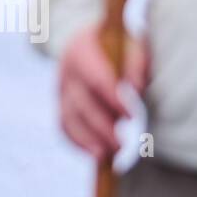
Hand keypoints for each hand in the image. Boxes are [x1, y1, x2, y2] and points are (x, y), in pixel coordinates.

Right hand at [57, 26, 148, 159]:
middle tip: (121, 146)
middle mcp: (66, 70)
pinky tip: (94, 155)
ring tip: (107, 157)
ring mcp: (59, 89)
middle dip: (101, 127)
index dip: (112, 99)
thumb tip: (135, 89)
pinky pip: (63, 126)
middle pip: (80, 104)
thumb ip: (136, 63)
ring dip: (87, 140)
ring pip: (68, 119)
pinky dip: (77, 143)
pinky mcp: (60, 104)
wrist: (92, 40)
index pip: (95, 79)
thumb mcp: (132, 43)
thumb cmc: (121, 42)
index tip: (132, 117)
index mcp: (81, 48)